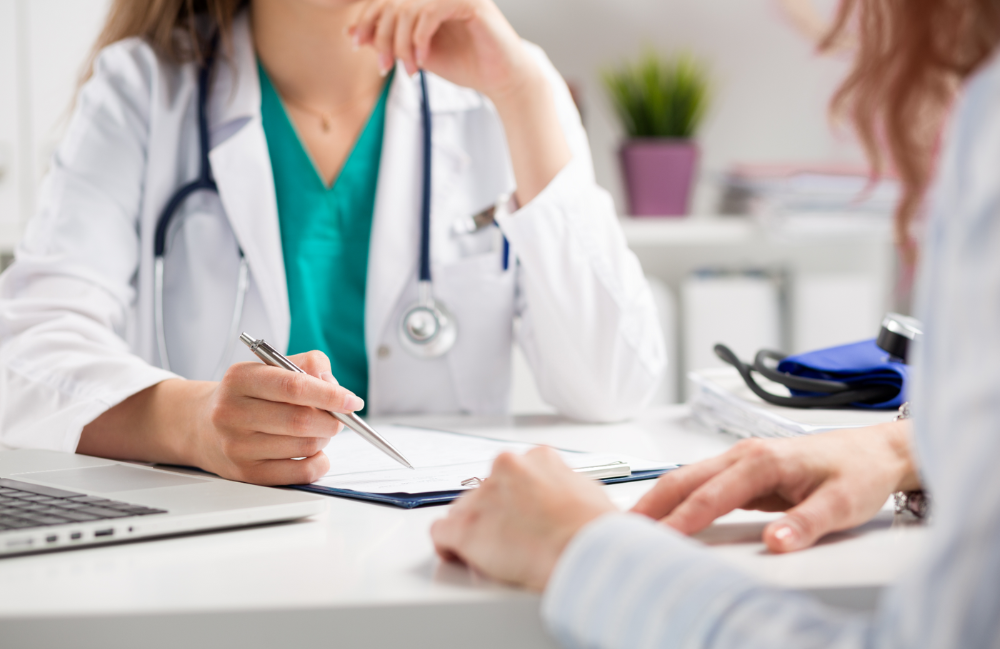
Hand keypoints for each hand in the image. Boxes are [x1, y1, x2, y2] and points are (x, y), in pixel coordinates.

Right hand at [193, 351, 362, 484]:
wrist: (202, 424)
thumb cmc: (247, 394)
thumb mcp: (270, 367)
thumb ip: (308, 365)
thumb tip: (334, 385)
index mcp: (240, 379)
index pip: (293, 386)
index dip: (330, 394)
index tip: (352, 401)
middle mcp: (233, 413)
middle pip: (301, 420)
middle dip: (331, 420)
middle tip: (337, 417)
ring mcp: (237, 446)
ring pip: (304, 446)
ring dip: (324, 439)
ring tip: (318, 430)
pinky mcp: (246, 474)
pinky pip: (299, 473)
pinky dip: (318, 462)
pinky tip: (313, 451)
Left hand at [349, 0, 535, 101]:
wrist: (500, 80)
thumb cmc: (464, 65)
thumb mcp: (416, 54)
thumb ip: (388, 40)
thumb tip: (351, 32)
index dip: (366, 18)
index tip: (356, 43)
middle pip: (393, 2)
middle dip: (382, 36)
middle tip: (384, 65)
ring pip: (408, 8)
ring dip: (401, 44)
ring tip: (409, 69)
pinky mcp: (470, 2)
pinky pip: (430, 12)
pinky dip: (420, 38)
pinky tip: (423, 57)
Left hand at [431, 447, 616, 590]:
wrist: (585, 553)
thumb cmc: (593, 531)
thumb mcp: (590, 492)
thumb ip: (567, 486)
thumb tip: (567, 497)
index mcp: (538, 458)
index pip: (513, 474)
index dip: (516, 500)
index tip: (521, 516)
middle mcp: (506, 468)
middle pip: (486, 491)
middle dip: (495, 514)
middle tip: (512, 539)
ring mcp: (484, 496)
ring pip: (463, 511)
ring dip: (475, 530)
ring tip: (495, 555)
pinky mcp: (466, 527)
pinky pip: (442, 532)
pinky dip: (449, 546)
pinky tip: (461, 556)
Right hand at [631, 421, 919, 552]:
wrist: (876, 451)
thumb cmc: (858, 472)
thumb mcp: (841, 504)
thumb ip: (805, 524)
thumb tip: (775, 543)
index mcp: (761, 460)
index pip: (710, 494)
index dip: (682, 519)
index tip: (658, 538)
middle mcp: (744, 455)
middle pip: (684, 478)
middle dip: (652, 503)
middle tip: (622, 528)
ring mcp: (741, 460)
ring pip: (687, 477)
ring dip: (659, 499)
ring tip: (633, 523)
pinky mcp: (744, 471)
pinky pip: (701, 484)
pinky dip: (677, 498)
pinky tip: (666, 514)